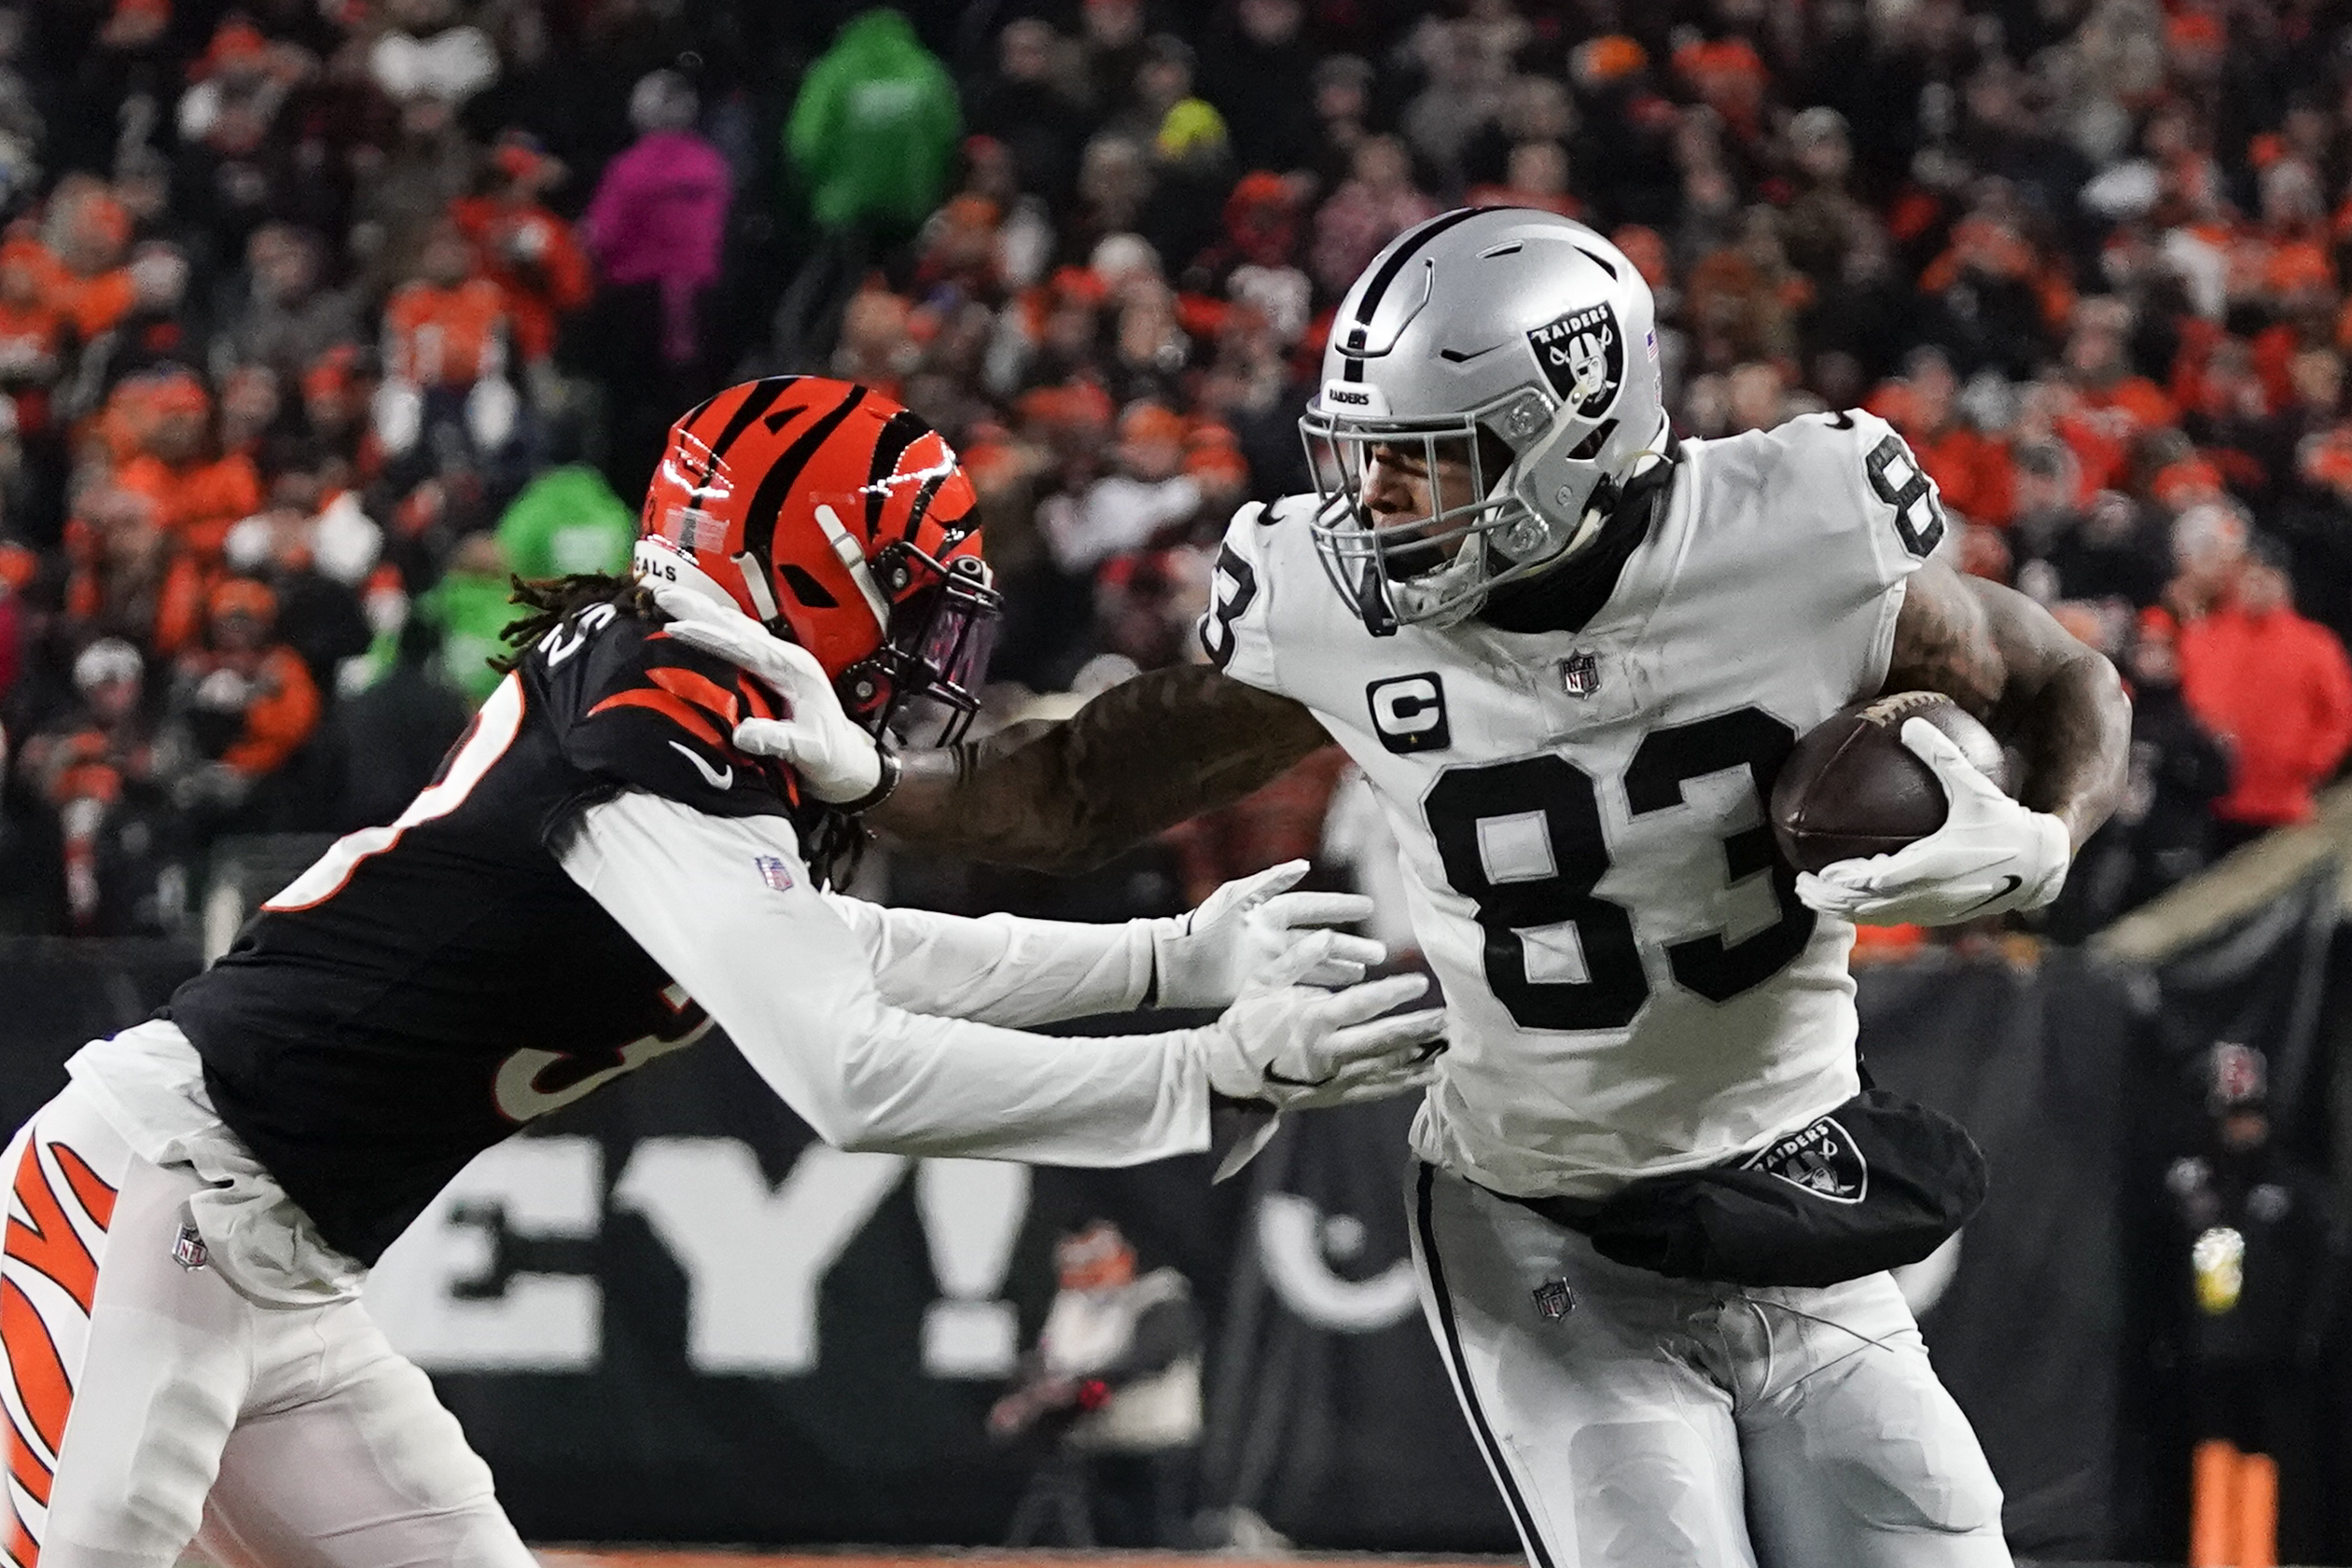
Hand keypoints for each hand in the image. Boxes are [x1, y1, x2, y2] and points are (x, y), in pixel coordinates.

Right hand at [647, 578, 885, 803]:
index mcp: (794, 670)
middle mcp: (786, 657)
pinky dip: (714, 629)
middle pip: (738, 627)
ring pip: (736, 630)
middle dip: (700, 610)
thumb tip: (743, 733)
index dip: (711, 636)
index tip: (678, 628)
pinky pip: (738, 643)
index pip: (746, 647)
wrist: (844, 758)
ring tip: (669, 600)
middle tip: (663, 596)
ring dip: (703, 614)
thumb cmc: (828, 754)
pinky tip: (695, 622)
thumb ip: (778, 740)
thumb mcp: (807, 751)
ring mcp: (778, 660)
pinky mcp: (770, 669)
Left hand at [1150, 859, 1383, 1008]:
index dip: (1340, 907)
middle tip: (1381, 953)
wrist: (1176, 964)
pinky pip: (1299, 987)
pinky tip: (1341, 995)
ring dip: (1340, 969)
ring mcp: (1272, 963)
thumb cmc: (1203, 925)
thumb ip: (1270, 881)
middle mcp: (1275, 938)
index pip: (1312, 908)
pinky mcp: (1265, 986)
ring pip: (1315, 965)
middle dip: (1350, 946)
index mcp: (1269, 913)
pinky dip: (1319, 991)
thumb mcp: (1236, 897)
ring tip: (1367, 974)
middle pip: (1321, 940)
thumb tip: (1304, 866)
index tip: (1368, 907)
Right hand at [1205, 972, 1445, 1109]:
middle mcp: (1328, 1051)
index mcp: (1312, 1018)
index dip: (1393, 993)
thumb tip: (1326, 935)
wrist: (1231, 1073)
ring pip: (1386, 1068)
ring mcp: (1334, 1077)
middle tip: (1448, 1019)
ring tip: (1448, 1044)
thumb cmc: (1248, 1020)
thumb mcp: (1263, 981)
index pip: (1361, 1004)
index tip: (1420, 982)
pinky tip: (1430, 1074)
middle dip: (1418, 1029)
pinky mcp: (1337, 1095)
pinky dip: (1405, 1083)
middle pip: (1383, 1041)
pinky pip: (1377, 1090)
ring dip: (1420, 1057)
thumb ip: (1297, 958)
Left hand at [1796, 718, 2069, 924]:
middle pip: (1868, 908)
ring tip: (1816, 898)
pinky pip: (1896, 917)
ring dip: (1845, 911)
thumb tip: (1911, 723)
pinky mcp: (1942, 916)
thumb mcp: (1976, 786)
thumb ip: (1942, 756)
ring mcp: (1935, 909)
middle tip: (1800, 887)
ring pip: (1879, 918)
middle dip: (1831, 901)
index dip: (1845, 883)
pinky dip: (1868, 912)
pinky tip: (1852, 899)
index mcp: (1934, 865)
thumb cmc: (2007, 822)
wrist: (2041, 865)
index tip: (1816, 873)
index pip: (1878, 882)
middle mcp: (1931, 894)